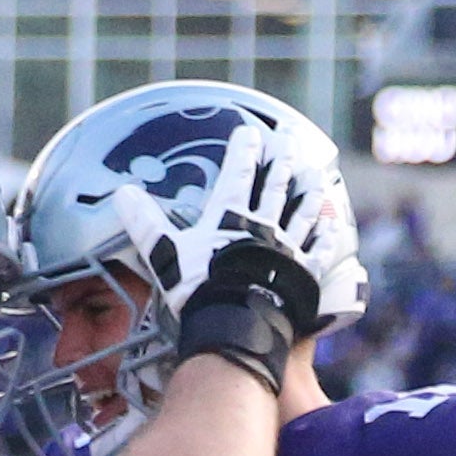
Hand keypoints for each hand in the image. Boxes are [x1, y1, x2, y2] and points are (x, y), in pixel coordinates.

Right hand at [121, 113, 330, 311]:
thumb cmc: (199, 289)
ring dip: (309, 192)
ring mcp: (287, 248)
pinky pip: (318, 250)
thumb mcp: (165, 256)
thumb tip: (122, 194)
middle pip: (276, 186)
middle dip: (282, 160)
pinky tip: (332, 224)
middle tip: (291, 140)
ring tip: (316, 174)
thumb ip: (146, 225)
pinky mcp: (303, 273)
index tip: (250, 131)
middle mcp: (263, 226)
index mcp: (230, 217)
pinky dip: (325, 236)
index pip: (239, 174)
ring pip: (302, 212)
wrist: (236, 324)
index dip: (244, 150)